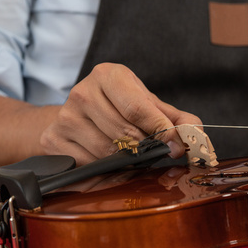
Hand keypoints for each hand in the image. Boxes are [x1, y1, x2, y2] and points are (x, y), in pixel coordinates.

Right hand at [40, 63, 199, 164]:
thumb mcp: (151, 105)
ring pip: (107, 152)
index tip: (174, 143)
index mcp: (109, 75)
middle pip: (124, 133)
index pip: (138, 108)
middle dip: (146, 148)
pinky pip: (89, 166)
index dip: (160, 130)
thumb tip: (194, 135)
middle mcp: (82, 92)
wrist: (79, 115)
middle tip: (153, 151)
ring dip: (127, 161)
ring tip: (132, 154)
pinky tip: (110, 162)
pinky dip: (106, 171)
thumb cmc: (121, 108)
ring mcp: (65, 116)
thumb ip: (178, 119)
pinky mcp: (53, 140)